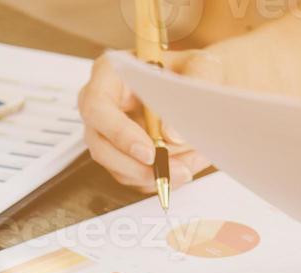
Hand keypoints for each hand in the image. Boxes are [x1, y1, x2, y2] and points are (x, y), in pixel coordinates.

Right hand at [77, 52, 211, 193]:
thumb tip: (171, 135)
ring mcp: (107, 132)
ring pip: (117, 167)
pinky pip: (132, 176)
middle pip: (101, 146)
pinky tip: (184, 167)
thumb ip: (191, 94)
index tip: (150, 153)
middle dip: (137, 166)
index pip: (98, 107)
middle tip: (171, 172)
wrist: (195, 84)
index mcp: (109, 73)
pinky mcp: (120, 153)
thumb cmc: (190, 69)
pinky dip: (158, 178)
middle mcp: (101, 105)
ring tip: (187, 169)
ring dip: (152, 176)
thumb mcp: (202, 67)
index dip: (120, 134)